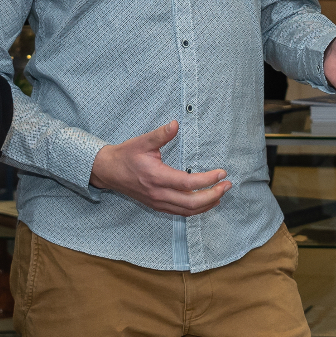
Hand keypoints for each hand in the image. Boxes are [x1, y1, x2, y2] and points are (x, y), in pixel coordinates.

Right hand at [90, 120, 230, 216]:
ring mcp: (157, 202)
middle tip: (227, 185)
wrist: (108, 171)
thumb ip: (160, 134)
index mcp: (156, 177)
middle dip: (212, 195)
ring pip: (186, 211)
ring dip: (207, 204)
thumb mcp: (142, 141)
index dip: (207, 180)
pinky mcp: (156, 205)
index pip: (187, 183)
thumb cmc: (126, 155)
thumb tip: (175, 124)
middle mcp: (158, 193)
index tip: (222, 173)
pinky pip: (180, 212)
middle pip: (191, 203)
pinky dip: (196, 210)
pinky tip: (206, 202)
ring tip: (221, 193)